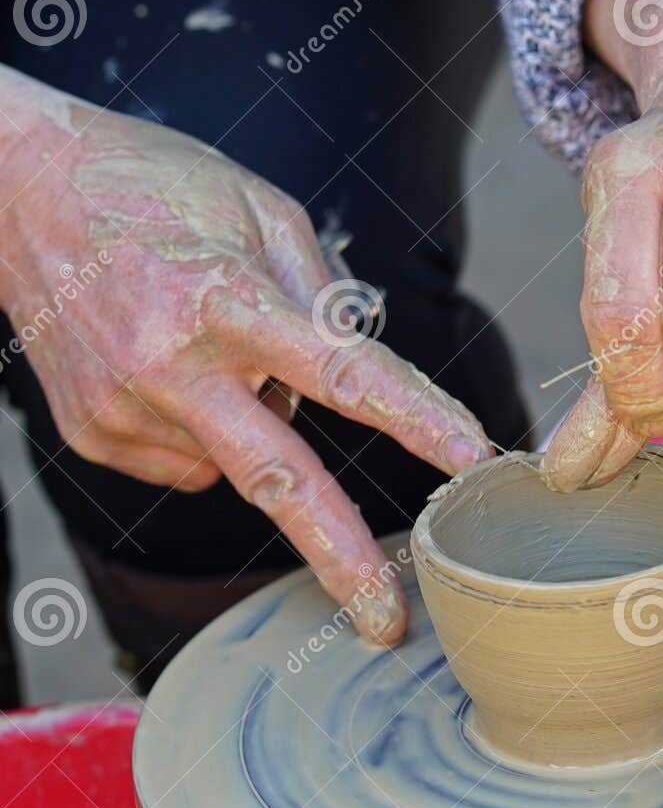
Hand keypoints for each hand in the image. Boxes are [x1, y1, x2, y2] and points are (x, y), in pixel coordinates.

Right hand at [0, 80, 493, 641]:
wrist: (14, 187)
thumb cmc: (153, 185)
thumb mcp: (261, 208)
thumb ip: (323, 296)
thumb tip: (367, 378)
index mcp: (223, 298)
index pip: (343, 371)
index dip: (415, 419)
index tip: (472, 458)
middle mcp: (167, 364)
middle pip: (277, 478)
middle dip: (341, 555)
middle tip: (388, 622)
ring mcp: (122, 408)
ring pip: (238, 464)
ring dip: (259, 426)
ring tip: (213, 346)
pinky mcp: (92, 434)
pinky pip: (191, 462)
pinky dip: (209, 430)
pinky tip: (175, 372)